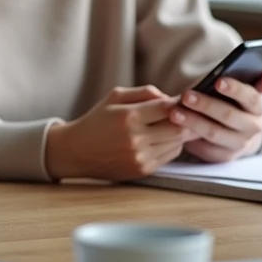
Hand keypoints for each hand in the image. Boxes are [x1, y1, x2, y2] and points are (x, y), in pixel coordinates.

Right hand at [45, 85, 192, 181]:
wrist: (77, 151)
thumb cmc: (97, 120)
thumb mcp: (115, 96)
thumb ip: (145, 92)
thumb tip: (171, 98)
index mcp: (128, 116)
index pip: (168, 108)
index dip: (179, 103)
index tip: (183, 101)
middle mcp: (136, 138)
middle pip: (178, 128)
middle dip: (184, 120)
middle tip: (185, 114)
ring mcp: (140, 156)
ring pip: (177, 143)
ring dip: (178, 133)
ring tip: (171, 125)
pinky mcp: (142, 169)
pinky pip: (169, 156)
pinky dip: (171, 146)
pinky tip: (161, 139)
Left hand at [169, 69, 261, 162]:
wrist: (234, 136)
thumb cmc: (233, 105)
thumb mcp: (242, 94)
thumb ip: (255, 81)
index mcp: (257, 108)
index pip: (250, 97)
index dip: (235, 89)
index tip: (218, 81)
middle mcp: (252, 128)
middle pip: (228, 115)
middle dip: (206, 105)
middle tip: (186, 95)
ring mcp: (238, 144)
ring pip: (214, 133)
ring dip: (193, 122)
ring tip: (175, 112)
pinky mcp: (224, 157)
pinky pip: (205, 149)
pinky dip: (190, 139)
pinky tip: (175, 130)